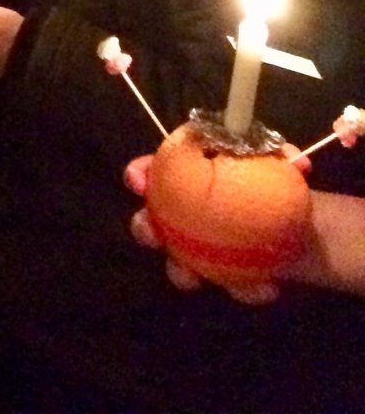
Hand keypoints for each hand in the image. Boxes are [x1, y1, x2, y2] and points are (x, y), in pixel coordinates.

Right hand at [125, 148, 322, 302]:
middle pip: (153, 221)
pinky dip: (245, 289)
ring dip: (180, 272)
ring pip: (179, 264)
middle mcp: (190, 214)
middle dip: (144, 228)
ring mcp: (205, 251)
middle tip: (153, 232)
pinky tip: (265, 288)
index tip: (138, 182)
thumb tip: (294, 158)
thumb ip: (283, 156)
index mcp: (194, 177)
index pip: (157, 170)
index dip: (140, 174)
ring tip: (191, 275)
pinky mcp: (228, 278)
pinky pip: (228, 287)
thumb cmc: (282, 189)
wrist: (308, 234)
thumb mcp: (282, 165)